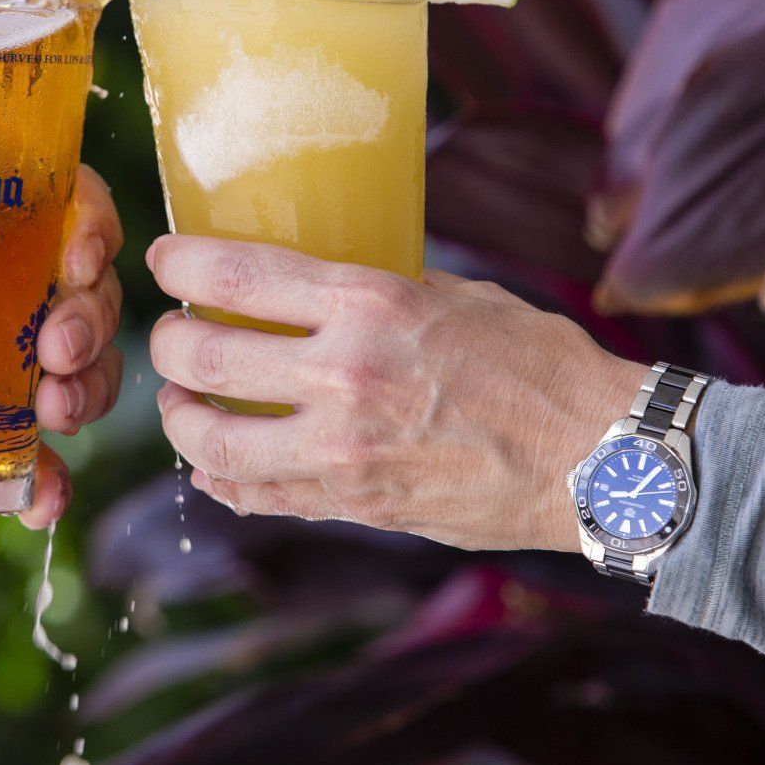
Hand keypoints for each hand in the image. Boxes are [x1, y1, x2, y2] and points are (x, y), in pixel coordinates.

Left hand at [0, 166, 123, 527]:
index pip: (60, 207)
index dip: (91, 224)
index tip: (76, 255)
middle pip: (88, 299)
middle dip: (92, 323)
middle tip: (56, 349)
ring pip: (82, 379)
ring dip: (88, 394)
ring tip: (55, 411)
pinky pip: (33, 469)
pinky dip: (47, 487)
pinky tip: (39, 500)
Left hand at [145, 235, 644, 552]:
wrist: (600, 460)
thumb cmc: (540, 366)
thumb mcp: (457, 298)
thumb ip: (377, 294)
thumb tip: (316, 287)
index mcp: (371, 304)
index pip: (238, 274)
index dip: (181, 264)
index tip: (165, 261)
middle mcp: (345, 373)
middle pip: (202, 354)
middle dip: (170, 343)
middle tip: (173, 338)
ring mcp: (344, 448)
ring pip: (211, 439)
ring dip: (181, 419)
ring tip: (182, 404)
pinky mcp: (355, 503)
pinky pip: (256, 496)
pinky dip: (222, 479)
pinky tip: (216, 465)